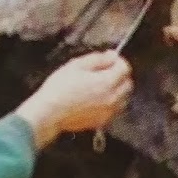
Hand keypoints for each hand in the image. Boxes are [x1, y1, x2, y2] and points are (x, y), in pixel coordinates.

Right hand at [14, 51, 133, 148]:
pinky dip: (111, 103)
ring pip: (124, 98)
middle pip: (128, 84)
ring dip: (117, 90)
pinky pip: (114, 110)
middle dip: (120, 76)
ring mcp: (108, 112)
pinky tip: (96, 100)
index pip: (125, 68)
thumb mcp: (76, 65)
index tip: (109, 60)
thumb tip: (112, 55)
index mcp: (107, 82)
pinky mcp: (102, 121)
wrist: (49, 113)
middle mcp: (112, 98)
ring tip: (100, 87)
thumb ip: (98, 59)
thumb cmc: (59, 88)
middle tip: (104, 72)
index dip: (118, 61)